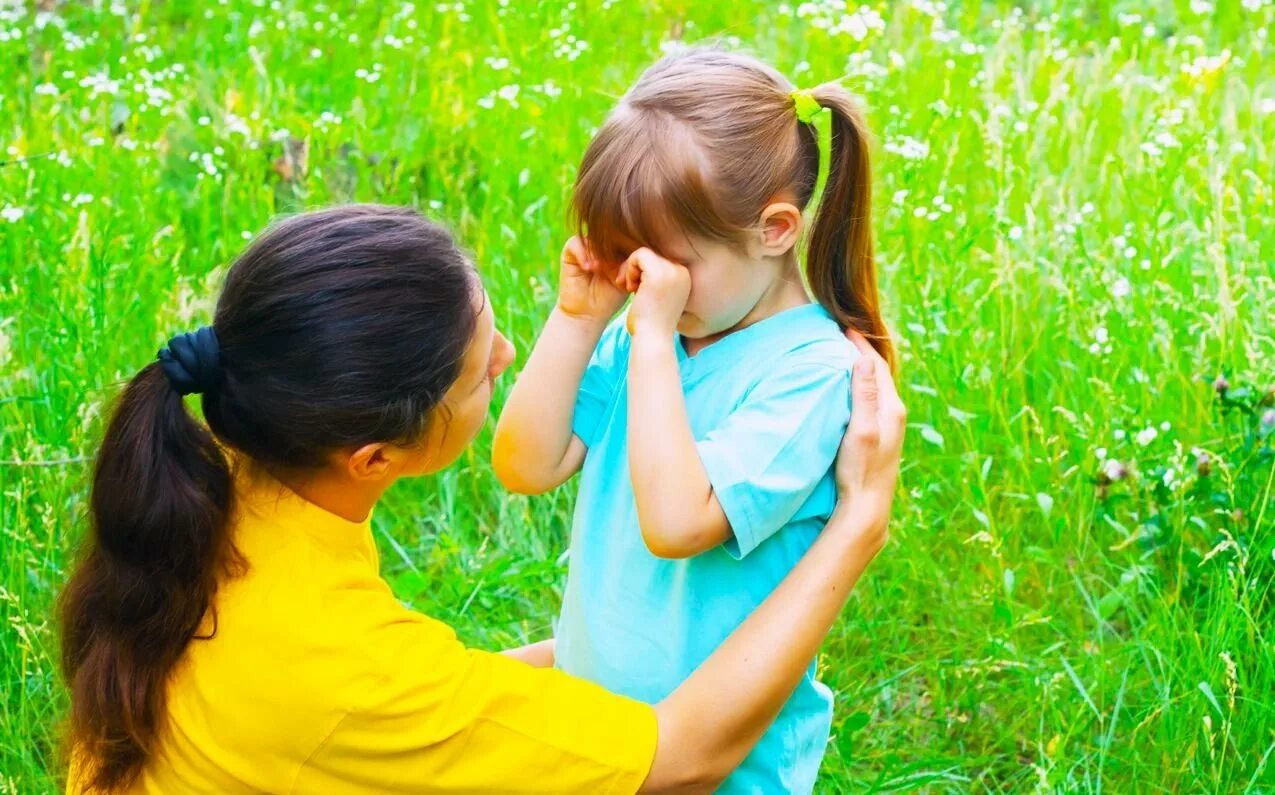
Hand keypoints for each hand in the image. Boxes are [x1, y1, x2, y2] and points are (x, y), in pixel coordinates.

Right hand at [557, 236, 627, 323]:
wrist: (587, 313)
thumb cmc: (609, 298)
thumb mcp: (625, 279)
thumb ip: (630, 263)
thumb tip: (635, 249)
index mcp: (617, 248)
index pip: (625, 238)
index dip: (628, 251)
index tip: (630, 270)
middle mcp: (601, 244)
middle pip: (610, 235)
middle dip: (614, 251)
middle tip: (615, 268)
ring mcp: (585, 245)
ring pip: (594, 238)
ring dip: (599, 252)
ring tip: (601, 268)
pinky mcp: (570, 250)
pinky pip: (576, 242)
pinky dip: (584, 254)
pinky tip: (589, 268)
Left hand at [618, 247, 690, 337]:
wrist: (652, 338)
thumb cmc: (651, 323)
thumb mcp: (657, 296)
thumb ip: (655, 279)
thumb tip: (642, 261)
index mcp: (684, 277)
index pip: (659, 261)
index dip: (643, 271)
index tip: (634, 288)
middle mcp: (682, 272)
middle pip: (651, 255)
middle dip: (635, 269)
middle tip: (628, 287)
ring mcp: (672, 271)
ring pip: (644, 254)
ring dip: (631, 270)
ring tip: (630, 288)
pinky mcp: (658, 273)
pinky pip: (639, 255)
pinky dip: (629, 268)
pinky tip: (630, 287)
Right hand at [831, 330, 905, 554]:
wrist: (867, 507)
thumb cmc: (861, 470)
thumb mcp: (862, 430)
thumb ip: (865, 395)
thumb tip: (864, 360)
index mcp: (891, 407)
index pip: (875, 365)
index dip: (859, 344)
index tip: (842, 327)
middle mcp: (894, 413)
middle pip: (877, 372)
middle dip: (861, 351)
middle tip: (842, 334)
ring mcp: (888, 425)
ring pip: (875, 386)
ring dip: (861, 368)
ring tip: (843, 353)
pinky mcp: (880, 435)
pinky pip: (871, 399)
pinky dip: (860, 385)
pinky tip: (849, 388)